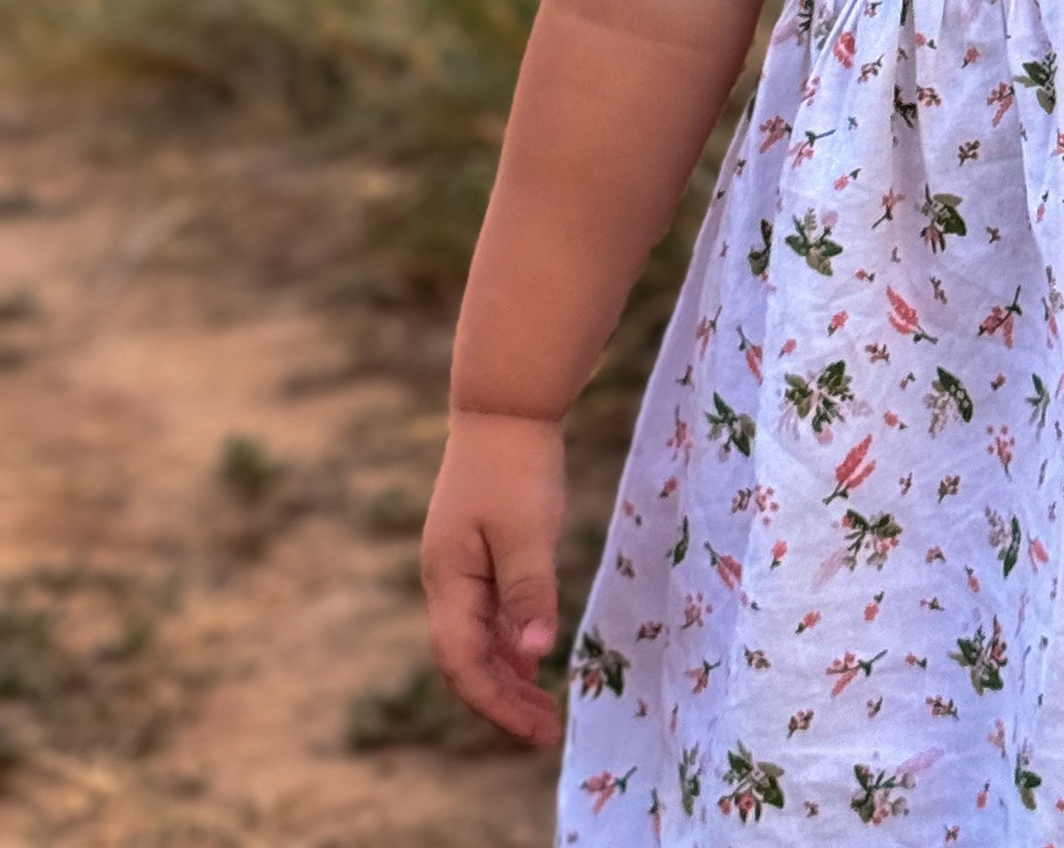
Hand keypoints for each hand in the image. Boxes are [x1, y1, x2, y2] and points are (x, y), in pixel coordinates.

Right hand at [422, 408, 566, 747]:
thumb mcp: (527, 528)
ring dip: (507, 676)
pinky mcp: (478, 551)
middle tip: (547, 731)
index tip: (537, 731)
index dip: (497, 704)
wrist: (506, 404)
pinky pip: (488, 614)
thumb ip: (529, 590)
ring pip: (477, 639)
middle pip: (466, 659)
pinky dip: (510, 642)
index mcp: (447, 579)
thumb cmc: (516, 463)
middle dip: (503, 701)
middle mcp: (445, 581)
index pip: (462, 663)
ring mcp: (459, 566)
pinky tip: (532, 658)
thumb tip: (533, 656)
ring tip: (544, 708)